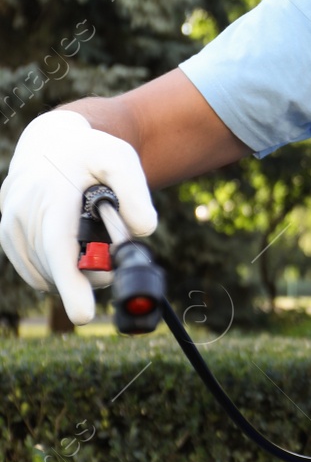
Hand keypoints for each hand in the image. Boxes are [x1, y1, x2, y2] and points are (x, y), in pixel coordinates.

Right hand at [0, 110, 157, 323]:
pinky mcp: (8, 238)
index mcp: (50, 194)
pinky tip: (74, 253)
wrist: (52, 145)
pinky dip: (59, 271)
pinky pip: (35, 271)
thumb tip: (145, 231)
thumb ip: (136, 192)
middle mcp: (22, 213)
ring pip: (46, 274)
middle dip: (91, 274)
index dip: (71, 284)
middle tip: (115, 259)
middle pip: (58, 266)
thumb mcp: (121, 159)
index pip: (59, 247)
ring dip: (75, 273)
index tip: (83, 316)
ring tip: (97, 245)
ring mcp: (10, 227)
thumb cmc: (91, 153)